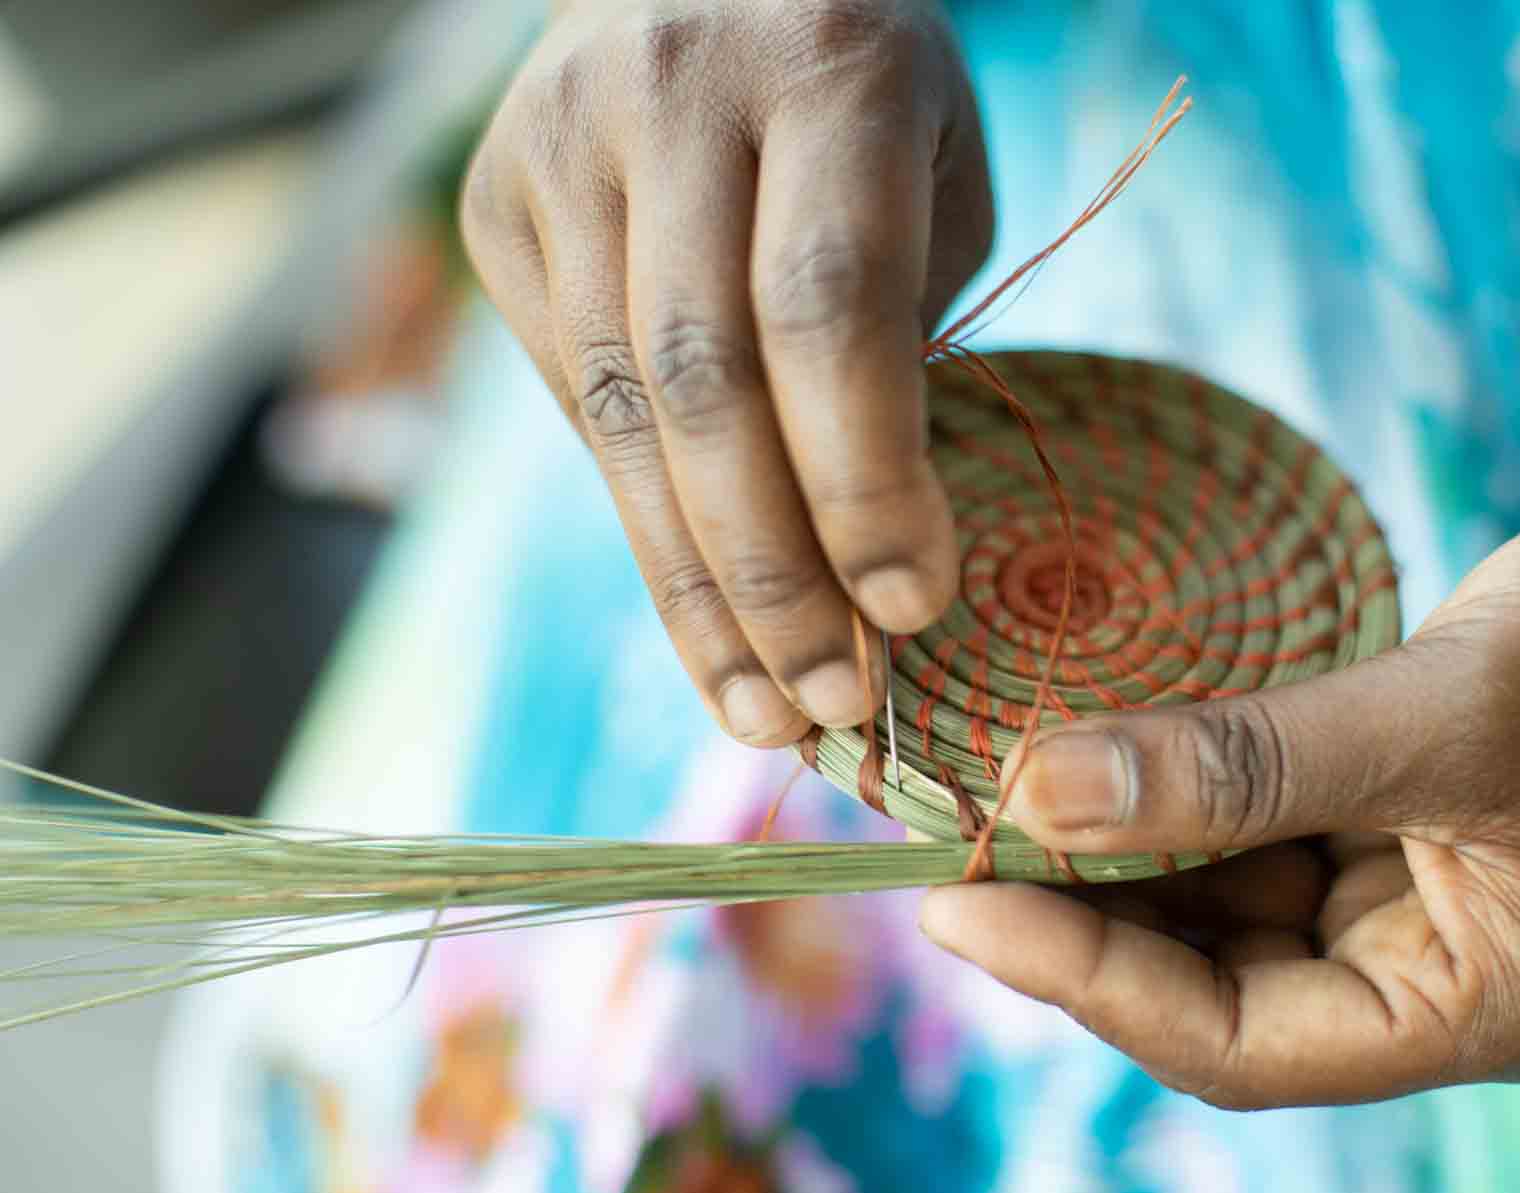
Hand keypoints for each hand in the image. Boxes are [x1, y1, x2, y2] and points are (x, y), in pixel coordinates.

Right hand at [462, 0, 992, 742]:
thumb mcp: (937, 171)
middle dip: (774, 575)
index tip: (914, 612)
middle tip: (833, 709)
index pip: (830, 306)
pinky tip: (707, 611)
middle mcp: (672, 93)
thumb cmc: (865, 92)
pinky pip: (576, 399)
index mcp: (827, 66)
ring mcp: (559, 144)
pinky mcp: (492, 202)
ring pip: (621, 412)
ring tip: (764, 711)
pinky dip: (648, 519)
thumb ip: (907, 333)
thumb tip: (867, 558)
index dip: (865, 480)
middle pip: (706, 380)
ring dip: (697, 587)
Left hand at [920, 437, 1519, 1108]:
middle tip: (942, 834)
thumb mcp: (1451, 708)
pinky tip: (1095, 743)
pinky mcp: (1399, 813)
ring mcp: (1416, 894)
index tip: (955, 895)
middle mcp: (1435, 975)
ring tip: (990, 788)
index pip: (1237, 1042)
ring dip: (1115, 849)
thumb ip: (1243, 764)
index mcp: (1476, 1009)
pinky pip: (1257, 828)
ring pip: (1223, 904)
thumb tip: (1040, 792)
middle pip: (1212, 985)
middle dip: (1081, 912)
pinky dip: (1177, 791)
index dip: (1086, 978)